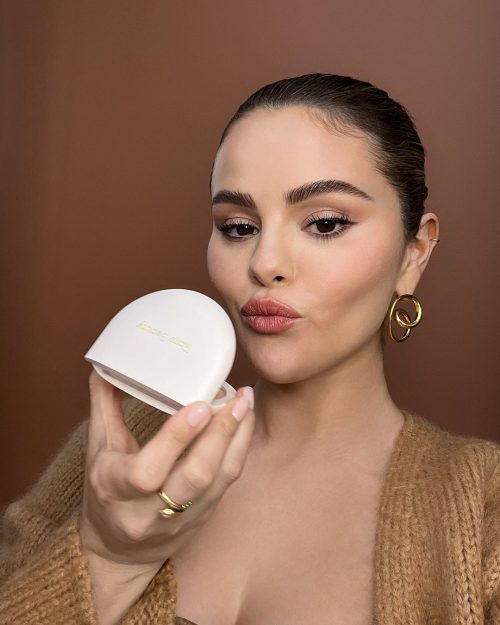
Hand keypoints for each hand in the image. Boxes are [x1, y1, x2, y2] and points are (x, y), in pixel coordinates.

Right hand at [80, 370, 254, 567]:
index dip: (177, 438)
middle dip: (220, 434)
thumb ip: (104, 404)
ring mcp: (178, 519)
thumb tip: (109, 361)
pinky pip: (227, 484)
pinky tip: (244, 423)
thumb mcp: (97, 448)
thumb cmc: (105, 491)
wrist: (118, 551)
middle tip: (236, 398)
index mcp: (114, 489)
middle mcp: (147, 510)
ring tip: (246, 404)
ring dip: (237, 439)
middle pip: (194, 477)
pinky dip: (238, 450)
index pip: (146, 471)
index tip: (201, 405)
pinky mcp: (202, 518)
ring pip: (217, 481)